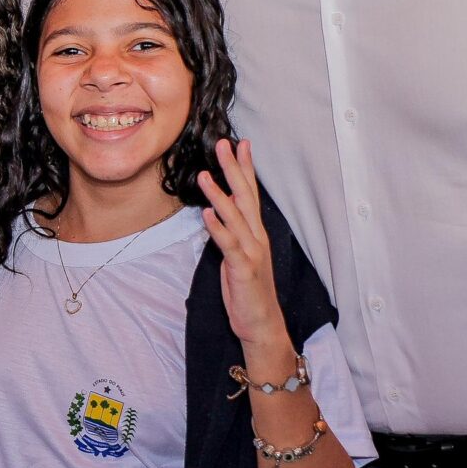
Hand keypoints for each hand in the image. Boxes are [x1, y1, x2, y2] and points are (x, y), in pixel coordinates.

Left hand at [197, 138, 286, 353]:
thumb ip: (232, 232)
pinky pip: (228, 244)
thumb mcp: (238, 256)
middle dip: (234, 169)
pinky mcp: (243, 268)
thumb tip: (220, 209)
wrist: (261, 323)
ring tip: (205, 174)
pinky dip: (217, 227)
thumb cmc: (247, 290)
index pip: (251, 194)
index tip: (239, 144)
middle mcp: (256, 237)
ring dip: (219, 194)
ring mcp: (251, 251)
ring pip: (235, 217)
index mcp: (256, 233)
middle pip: (245, 196)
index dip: (245, 168)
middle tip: (224, 144)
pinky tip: (206, 213)